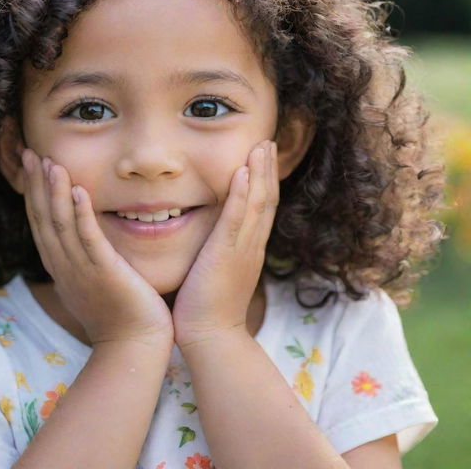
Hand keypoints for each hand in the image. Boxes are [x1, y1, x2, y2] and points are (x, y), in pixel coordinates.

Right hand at [21, 149, 173, 348]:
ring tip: (49, 162)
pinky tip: (78, 190)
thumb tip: (76, 242)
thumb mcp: (90, 282)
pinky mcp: (104, 273)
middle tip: (29, 153)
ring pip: (60, 224)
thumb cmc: (118, 313)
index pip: (40, 222)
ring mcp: (82, 270)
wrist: (134, 345)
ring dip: (53, 192)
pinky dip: (80, 213)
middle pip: (42, 218)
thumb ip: (82, 258)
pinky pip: (89, 238)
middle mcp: (64, 266)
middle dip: (35, 185)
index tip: (30, 164)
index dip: (32, 192)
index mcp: (61, 266)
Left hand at [172, 140, 278, 349]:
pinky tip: (243, 173)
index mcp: (249, 248)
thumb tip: (213, 238)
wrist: (210, 337)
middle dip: (268, 169)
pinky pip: (236, 220)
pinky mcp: (225, 255)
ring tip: (261, 145)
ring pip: (257, 204)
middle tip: (268, 140)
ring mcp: (242, 249)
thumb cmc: (207, 307)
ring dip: (260, 173)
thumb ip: (220, 251)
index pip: (262, 207)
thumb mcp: (218, 271)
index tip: (263, 155)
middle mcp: (251, 245)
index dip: (265, 180)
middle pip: (266, 199)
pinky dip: (242, 195)